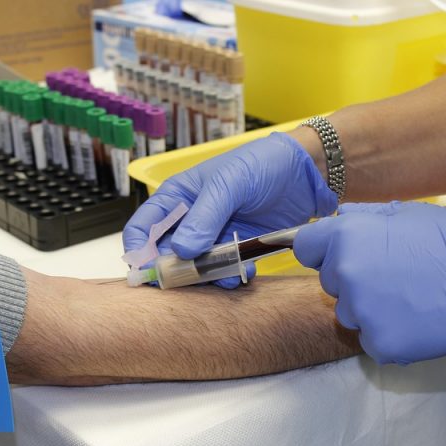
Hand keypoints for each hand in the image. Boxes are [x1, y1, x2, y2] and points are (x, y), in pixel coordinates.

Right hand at [123, 133, 336, 287]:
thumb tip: (181, 251)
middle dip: (176, 272)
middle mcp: (191, 221)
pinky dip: (231, 277)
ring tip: (226, 275)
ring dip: (207, 278)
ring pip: (197, 269)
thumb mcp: (228, 184)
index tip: (148, 273)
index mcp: (178, 198)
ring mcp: (215, 237)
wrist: (306, 171)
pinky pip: (225, 272)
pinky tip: (244, 271)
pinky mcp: (239, 249)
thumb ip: (205, 217)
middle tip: (191, 281)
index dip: (139, 252)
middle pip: (168, 256)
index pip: (143, 228)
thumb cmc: (261, 164)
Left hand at [293, 202, 445, 364]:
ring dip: (370, 309)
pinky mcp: (380, 344)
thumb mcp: (402, 213)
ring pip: (349, 313)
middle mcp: (346, 274)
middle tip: (393, 275)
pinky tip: (415, 319)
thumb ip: (360, 218)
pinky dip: (388, 333)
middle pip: (329, 283)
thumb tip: (335, 221)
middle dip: (352, 280)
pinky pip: (370, 339)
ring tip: (409, 297)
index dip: (323, 251)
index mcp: (346, 237)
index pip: (305, 248)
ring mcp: (361, 313)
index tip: (342, 255)